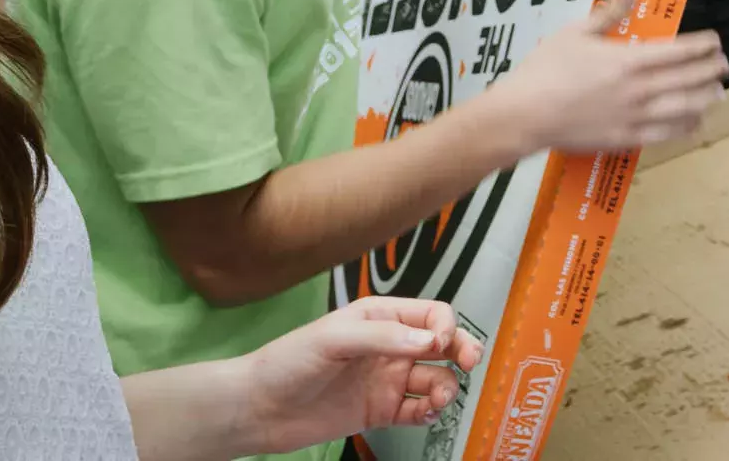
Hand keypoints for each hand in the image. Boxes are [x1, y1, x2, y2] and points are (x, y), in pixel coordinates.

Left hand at [243, 297, 481, 453]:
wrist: (257, 408)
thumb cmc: (288, 362)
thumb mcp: (334, 338)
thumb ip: (384, 337)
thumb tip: (431, 340)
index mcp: (380, 318)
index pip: (430, 314)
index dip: (444, 327)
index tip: (439, 344)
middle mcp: (390, 347)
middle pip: (442, 345)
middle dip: (461, 351)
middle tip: (471, 364)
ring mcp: (387, 380)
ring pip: (434, 379)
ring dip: (445, 387)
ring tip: (437, 400)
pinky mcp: (381, 411)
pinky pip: (417, 410)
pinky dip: (429, 412)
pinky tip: (426, 414)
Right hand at [497, 0, 728, 153]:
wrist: (524, 115)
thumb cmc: (545, 70)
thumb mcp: (576, 32)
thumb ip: (609, 11)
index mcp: (629, 60)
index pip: (678, 51)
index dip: (702, 46)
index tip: (716, 42)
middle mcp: (639, 90)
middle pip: (688, 80)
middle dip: (711, 71)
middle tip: (725, 66)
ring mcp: (634, 117)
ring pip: (683, 109)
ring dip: (705, 100)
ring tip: (719, 94)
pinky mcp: (624, 139)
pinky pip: (664, 134)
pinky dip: (685, 128)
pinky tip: (696, 124)